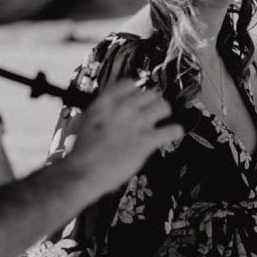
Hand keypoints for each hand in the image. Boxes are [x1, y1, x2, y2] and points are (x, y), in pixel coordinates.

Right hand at [66, 80, 183, 194]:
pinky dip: (174, 131)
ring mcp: (136, 124)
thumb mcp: (88, 120)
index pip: (130, 83)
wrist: (82, 172)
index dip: (136, 91)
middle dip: (151, 103)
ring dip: (163, 113)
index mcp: (106, 101)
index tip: (137, 98)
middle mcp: (123, 108)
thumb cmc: (84, 151)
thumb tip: (120, 104)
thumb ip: (106, 109)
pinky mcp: (146, 141)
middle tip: (150, 112)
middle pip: (150, 94)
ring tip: (161, 120)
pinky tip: (172, 133)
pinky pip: (171, 130)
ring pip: (163, 107)